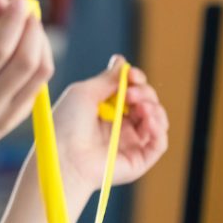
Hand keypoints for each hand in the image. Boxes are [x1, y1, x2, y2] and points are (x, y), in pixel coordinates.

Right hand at [0, 0, 54, 157]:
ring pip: (38, 74)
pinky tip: (29, 47)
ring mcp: (1, 119)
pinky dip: (39, 60)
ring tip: (30, 26)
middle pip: (23, 63)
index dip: (13, 22)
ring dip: (40, 43)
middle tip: (27, 10)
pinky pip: (38, 85)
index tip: (19, 1)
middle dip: (31, 30)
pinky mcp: (15, 122)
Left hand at [50, 56, 168, 212]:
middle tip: (130, 94)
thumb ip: (107, 79)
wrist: (63, 158)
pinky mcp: (138, 161)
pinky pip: (159, 143)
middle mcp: (120, 127)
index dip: (135, 80)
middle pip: (146, 102)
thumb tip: (121, 62)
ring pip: (156, 120)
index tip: (131, 74)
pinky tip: (149, 120)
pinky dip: (159, 129)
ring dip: (154, 108)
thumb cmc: (66, 126)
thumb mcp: (84, 93)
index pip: (131, 91)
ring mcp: (130, 144)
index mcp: (106, 111)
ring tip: (141, 107)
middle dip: (144, 92)